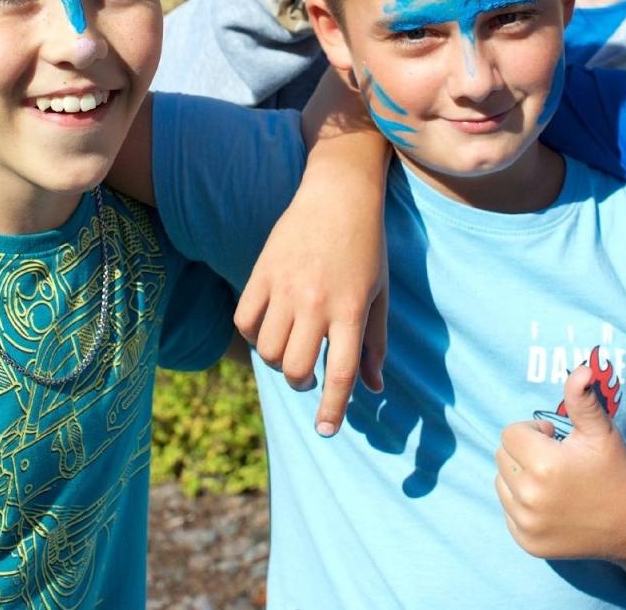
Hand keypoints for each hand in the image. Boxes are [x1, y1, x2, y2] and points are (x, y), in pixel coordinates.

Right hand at [234, 174, 387, 436]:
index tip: (326, 431)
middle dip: (302, 383)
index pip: (341, 372)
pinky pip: (245, 321)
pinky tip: (270, 328)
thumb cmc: (366, 246)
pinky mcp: (261, 272)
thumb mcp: (380, 295)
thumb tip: (374, 389)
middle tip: (309, 375)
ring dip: (279, 361)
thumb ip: (376, 344)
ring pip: (269, 350)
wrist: (338, 194)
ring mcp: (285, 287)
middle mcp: (316, 302)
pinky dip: (255, 335)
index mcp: (350, 309)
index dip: (332, 408)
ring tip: (291, 348)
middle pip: (297, 368)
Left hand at [496, 361, 625, 562]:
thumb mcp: (601, 431)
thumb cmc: (615, 470)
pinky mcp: (526, 542)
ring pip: (501, 482)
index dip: (534, 432)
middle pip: (502, 456)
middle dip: (524, 451)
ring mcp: (526, 524)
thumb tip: (582, 368)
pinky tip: (551, 503)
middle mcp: (530, 497)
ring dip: (519, 476)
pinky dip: (521, 503)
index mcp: (544, 465)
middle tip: (556, 459)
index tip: (556, 440)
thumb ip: (583, 399)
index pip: (510, 433)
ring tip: (552, 480)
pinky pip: (507, 510)